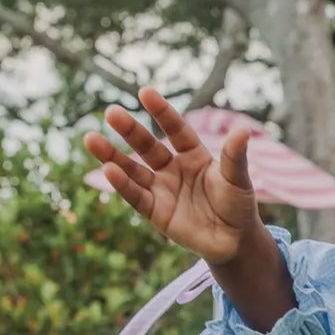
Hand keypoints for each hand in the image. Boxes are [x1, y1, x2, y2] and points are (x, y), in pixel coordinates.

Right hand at [83, 87, 260, 265]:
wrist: (235, 242)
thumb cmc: (238, 206)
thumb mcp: (237, 179)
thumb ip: (234, 157)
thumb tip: (244, 131)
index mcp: (193, 155)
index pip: (175, 129)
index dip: (161, 112)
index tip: (145, 92)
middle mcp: (173, 169)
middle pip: (147, 146)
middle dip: (129, 130)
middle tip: (111, 112)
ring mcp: (162, 190)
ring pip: (133, 169)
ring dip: (112, 156)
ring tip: (91, 139)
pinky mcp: (156, 212)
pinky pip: (136, 196)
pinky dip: (123, 184)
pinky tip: (108, 170)